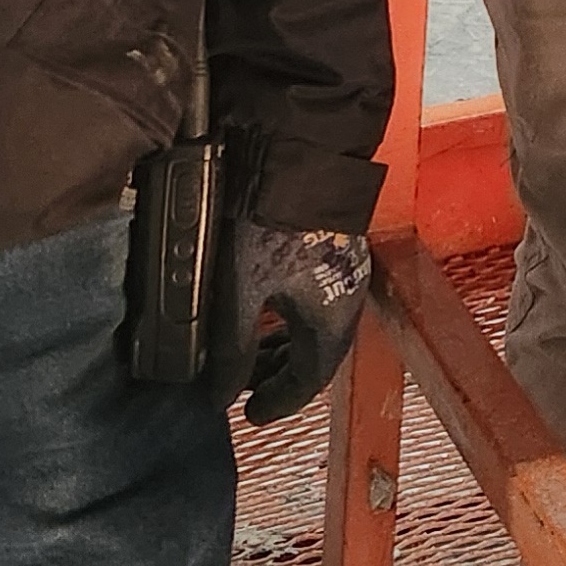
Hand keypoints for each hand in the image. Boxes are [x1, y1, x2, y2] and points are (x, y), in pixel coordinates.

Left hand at [211, 218, 372, 427]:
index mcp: (333, 320)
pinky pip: (313, 297)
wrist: (301, 150)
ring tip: (248, 348)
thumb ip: (231, 347)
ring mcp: (344, 269)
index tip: (248, 415)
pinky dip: (286, 314)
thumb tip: (217, 395)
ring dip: (280, 342)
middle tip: (241, 384)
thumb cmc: (272, 223)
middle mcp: (347, 299)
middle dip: (276, 373)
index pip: (309, 381)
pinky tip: (263, 304)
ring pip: (313, 324)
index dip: (278, 403)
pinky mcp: (333, 244)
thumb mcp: (243, 291)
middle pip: (314, 354)